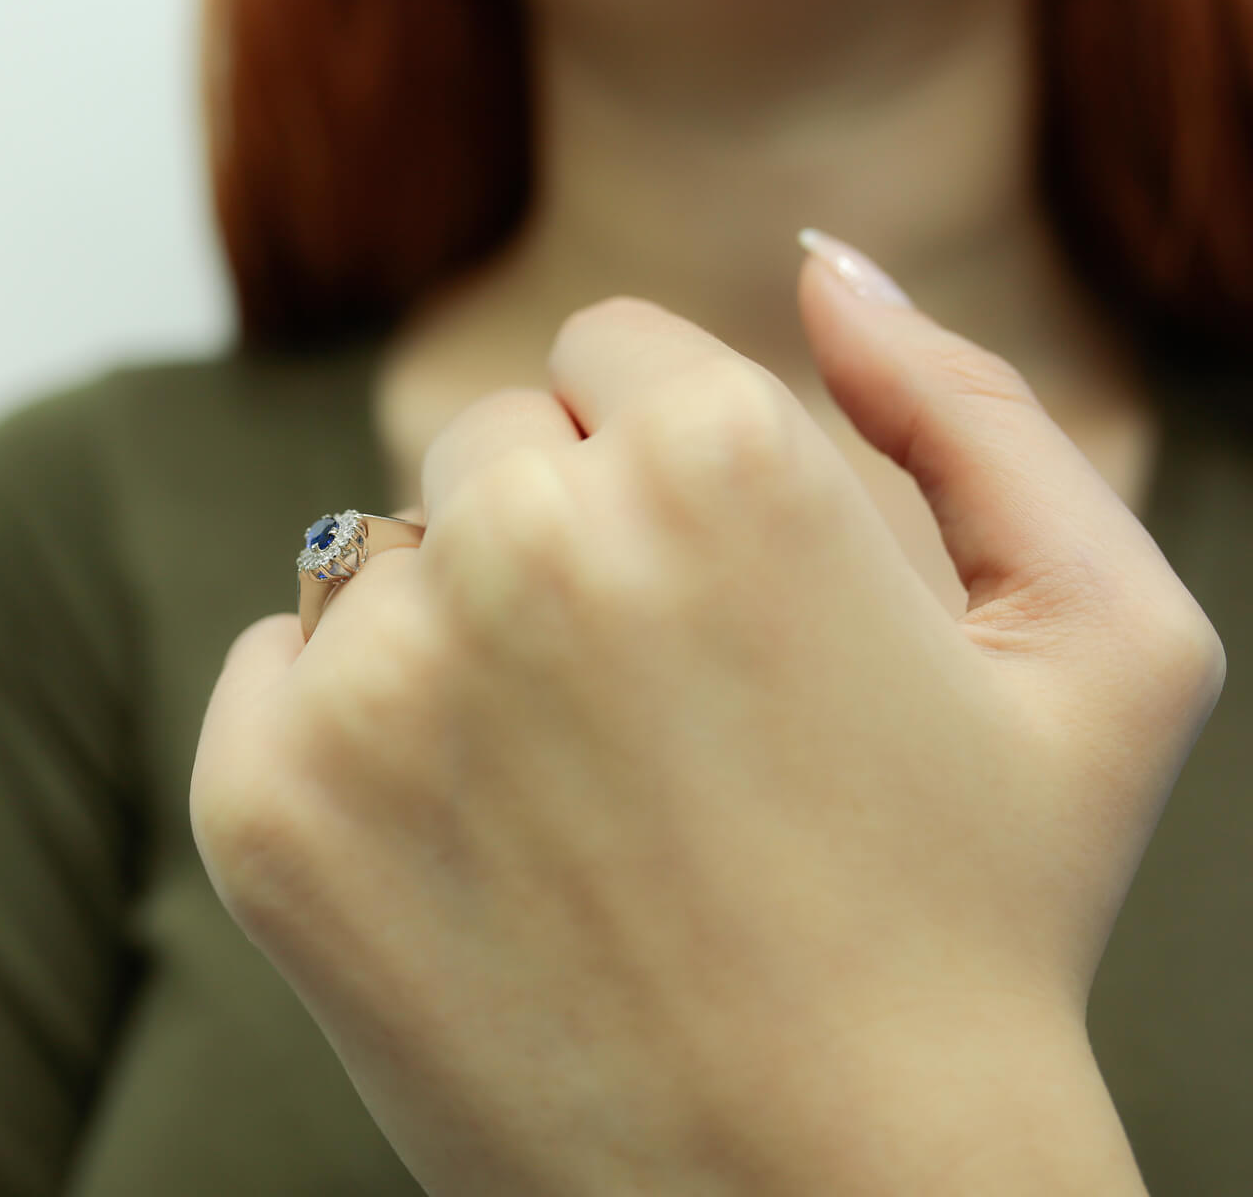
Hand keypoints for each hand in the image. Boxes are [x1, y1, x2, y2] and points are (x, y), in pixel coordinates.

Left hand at [191, 238, 1223, 1195]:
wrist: (829, 1194)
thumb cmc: (984, 918)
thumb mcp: (1100, 643)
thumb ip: (976, 407)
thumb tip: (822, 266)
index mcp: (723, 458)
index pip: (612, 351)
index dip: (672, 468)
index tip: (719, 592)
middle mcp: (530, 540)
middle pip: (493, 442)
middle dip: (568, 532)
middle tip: (658, 711)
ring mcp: (381, 679)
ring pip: (385, 552)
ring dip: (466, 629)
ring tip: (579, 791)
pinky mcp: (270, 803)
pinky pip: (279, 665)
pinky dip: (353, 722)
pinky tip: (471, 833)